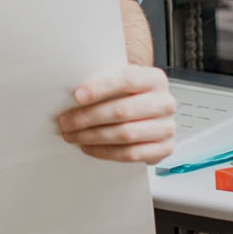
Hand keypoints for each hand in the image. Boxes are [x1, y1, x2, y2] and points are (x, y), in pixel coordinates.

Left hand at [58, 64, 176, 163]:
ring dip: (93, 137)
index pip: (127, 79)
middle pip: (122, 111)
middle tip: (66, 122)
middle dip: (88, 118)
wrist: (148, 114)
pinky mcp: (165, 148)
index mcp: (155, 79)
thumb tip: (71, 91)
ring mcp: (167, 127)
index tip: (78, 96)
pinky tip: (88, 147)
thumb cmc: (127, 95)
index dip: (101, 88)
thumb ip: (102, 81)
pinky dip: (105, 152)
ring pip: (125, 134)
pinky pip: (131, 154)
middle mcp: (165, 103)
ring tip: (72, 135)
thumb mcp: (118, 80)